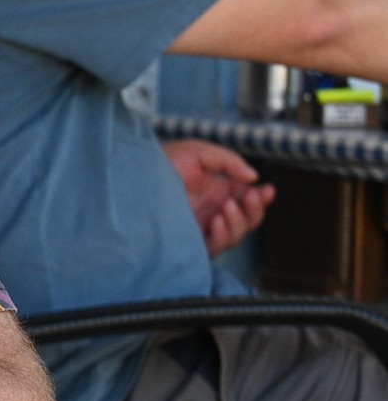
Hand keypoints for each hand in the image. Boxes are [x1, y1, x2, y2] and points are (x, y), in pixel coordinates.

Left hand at [162, 138, 275, 254]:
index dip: (261, 197)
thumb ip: (228, 161)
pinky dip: (222, 236)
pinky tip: (216, 221)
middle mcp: (213, 210)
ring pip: (236, 235)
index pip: (248, 200)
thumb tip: (253, 177)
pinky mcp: (190, 240)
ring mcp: (202, 226)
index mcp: (218, 191)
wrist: (134, 178)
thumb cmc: (161, 163)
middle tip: (247, 197)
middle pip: (248, 220)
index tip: (266, 189)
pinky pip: (216, 247)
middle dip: (254, 210)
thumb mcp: (198, 153)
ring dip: (238, 222)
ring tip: (226, 207)